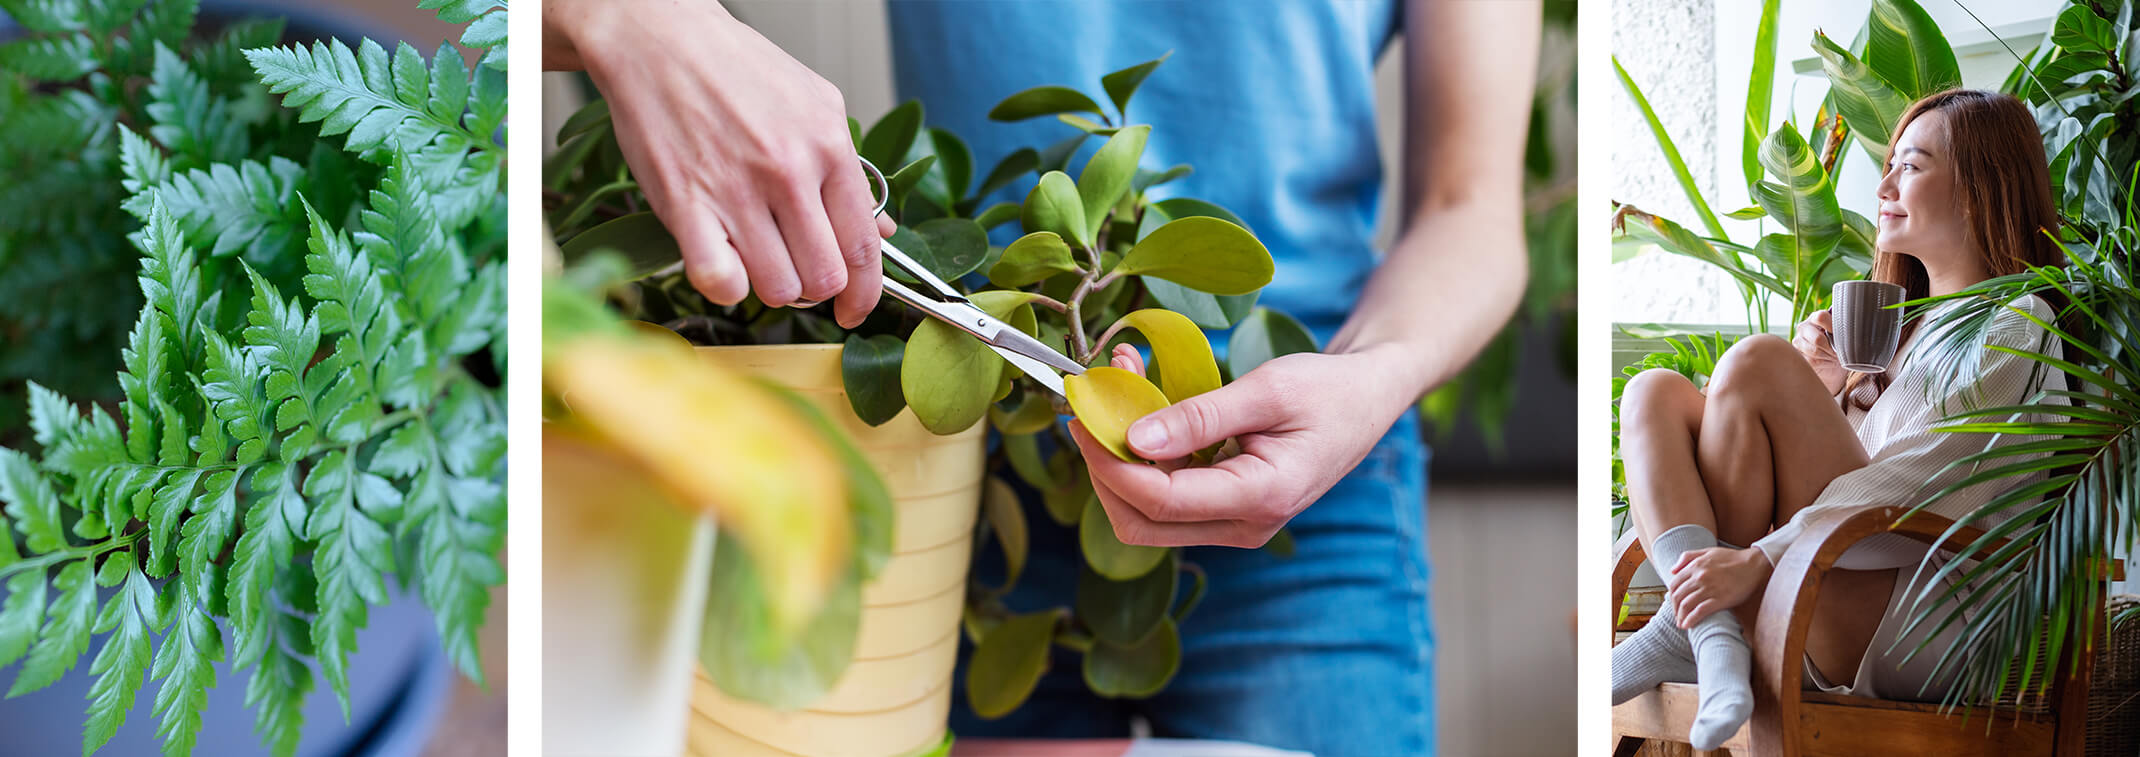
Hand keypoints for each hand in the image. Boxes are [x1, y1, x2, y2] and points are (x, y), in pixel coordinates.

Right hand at [545, 1, 893, 326]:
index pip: (864, 247)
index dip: (866, 292)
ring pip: (778, 288)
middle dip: (816, 289)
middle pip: (824, 277)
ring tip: (758, 257)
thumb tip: (880, 230)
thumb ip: (850, 172)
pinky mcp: (686, 204)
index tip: (856, 308)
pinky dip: (726, 287)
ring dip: (772, 286)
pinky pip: (720, 283)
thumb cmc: (736, 71)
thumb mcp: (815, 105)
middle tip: (798, 271)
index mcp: (828, 146)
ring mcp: (736, 190)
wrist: (661, 40)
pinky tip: (723, 261)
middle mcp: (788, 170)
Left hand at [1064, 344, 1412, 547]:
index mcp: (1260, 498)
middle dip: (1104, 469)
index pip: (1159, 499)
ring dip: (1120, 459)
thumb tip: (1134, 439)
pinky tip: (1141, 404)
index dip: (1109, 460)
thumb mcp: (1267, 389)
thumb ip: (1200, 416)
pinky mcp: (1226, 510)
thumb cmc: (1328, 390)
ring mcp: (1235, 524)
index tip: (1084, 413)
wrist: (1367, 400)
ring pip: (1148, 515)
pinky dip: (1145, 456)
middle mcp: (1244, 526)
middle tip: (1090, 408)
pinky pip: (1169, 497)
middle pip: (1141, 523)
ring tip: (1118, 389)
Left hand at [1665, 546, 1771, 626]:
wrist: (1754, 564)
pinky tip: (1688, 625)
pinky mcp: (1721, 599)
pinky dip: (1691, 620)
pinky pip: (1700, 611)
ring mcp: (1709, 588)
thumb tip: (1672, 570)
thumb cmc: (1732, 558)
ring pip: (1687, 605)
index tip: (1674, 604)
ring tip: (1681, 624)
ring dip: (1681, 617)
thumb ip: (1688, 557)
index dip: (1671, 597)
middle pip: (1678, 596)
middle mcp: (1699, 577)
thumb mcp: (1708, 551)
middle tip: (1677, 617)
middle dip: (1675, 609)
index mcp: (1695, 566)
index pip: (1674, 584)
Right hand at [1792, 309, 1845, 393]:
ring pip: (1815, 351)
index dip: (1833, 327)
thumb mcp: (1842, 333)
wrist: (1832, 363)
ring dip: (1828, 356)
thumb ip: (1844, 326)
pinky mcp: (1798, 355)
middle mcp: (1804, 328)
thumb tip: (1860, 324)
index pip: (1821, 317)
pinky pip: (1812, 361)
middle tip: (1838, 350)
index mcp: (1815, 318)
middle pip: (1818, 338)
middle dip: (1831, 348)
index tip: (1843, 335)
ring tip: (1834, 356)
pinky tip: (1828, 361)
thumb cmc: (1838, 344)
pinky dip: (1824, 363)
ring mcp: (1798, 342)